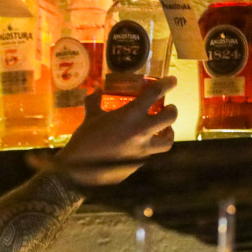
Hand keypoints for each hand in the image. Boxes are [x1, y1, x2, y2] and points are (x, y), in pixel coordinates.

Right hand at [51, 76, 178, 186]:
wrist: (79, 171)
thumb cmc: (84, 140)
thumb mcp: (90, 117)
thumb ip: (95, 101)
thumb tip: (97, 89)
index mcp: (130, 115)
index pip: (155, 93)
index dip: (166, 84)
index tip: (172, 81)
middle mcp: (142, 131)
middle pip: (170, 117)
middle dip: (172, 110)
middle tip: (168, 108)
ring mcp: (142, 150)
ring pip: (168, 140)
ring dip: (168, 133)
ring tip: (163, 131)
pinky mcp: (138, 164)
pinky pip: (149, 154)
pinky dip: (148, 148)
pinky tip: (138, 146)